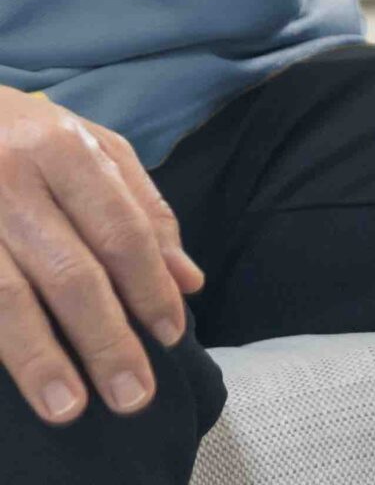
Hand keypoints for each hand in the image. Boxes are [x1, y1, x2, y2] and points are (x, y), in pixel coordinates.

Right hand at [0, 90, 204, 424]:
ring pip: (5, 296)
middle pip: (68, 272)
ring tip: (68, 408)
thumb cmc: (23, 135)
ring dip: (39, 358)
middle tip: (134, 396)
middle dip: (105, 340)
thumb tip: (188, 280)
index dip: (148, 288)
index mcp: (61, 150)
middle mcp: (8, 179)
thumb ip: (143, 208)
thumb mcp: (90, 147)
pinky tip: (13, 382)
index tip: (170, 337)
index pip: (120, 231)